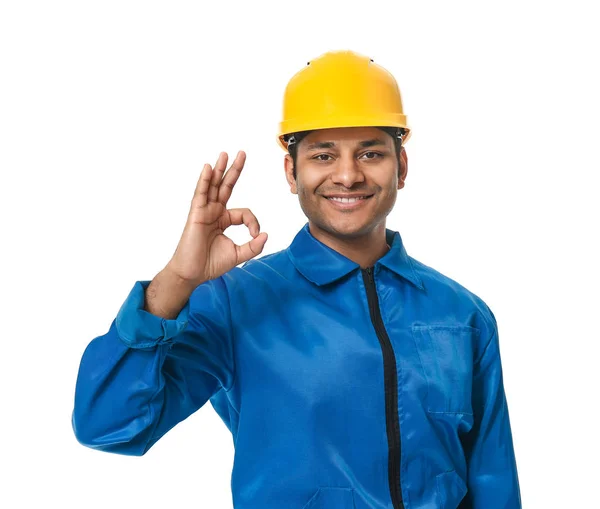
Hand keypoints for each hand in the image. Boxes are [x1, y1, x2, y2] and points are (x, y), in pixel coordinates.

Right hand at [166, 151, 267, 285]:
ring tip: (225, 154)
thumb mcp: (239, 255)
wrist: (193, 274)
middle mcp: (214, 212)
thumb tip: (265, 234)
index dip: (253, 222)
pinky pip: (201, 194)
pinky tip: (208, 168)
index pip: (244, 213)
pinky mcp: (195, 214)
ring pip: (214, 186)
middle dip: (234, 170)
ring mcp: (204, 211)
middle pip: (226, 186)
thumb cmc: (210, 265)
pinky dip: (204, 180)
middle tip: (242, 153)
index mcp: (224, 220)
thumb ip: (253, 246)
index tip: (254, 235)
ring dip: (219, 169)